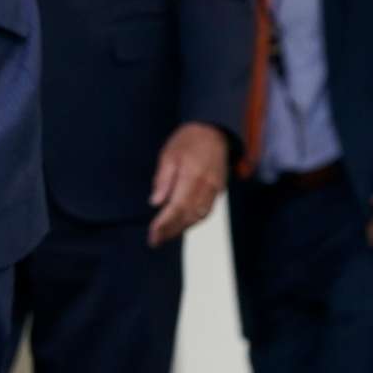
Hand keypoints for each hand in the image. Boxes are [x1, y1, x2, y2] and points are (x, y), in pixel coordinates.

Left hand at [146, 122, 229, 245]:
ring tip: (165, 236)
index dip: (165, 223)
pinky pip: (207, 211)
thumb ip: (163, 179)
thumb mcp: (168, 154)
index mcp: (192, 176)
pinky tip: (182, 224)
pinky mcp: (219, 191)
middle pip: (189, 216)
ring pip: (200, 216)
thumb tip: (155, 202)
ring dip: (183, 228)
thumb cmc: (188, 140)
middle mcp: (207, 187)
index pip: (177, 207)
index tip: (153, 234)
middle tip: (155, 240)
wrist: (214, 131)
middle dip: (172, 230)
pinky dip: (194, 220)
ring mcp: (215, 190)